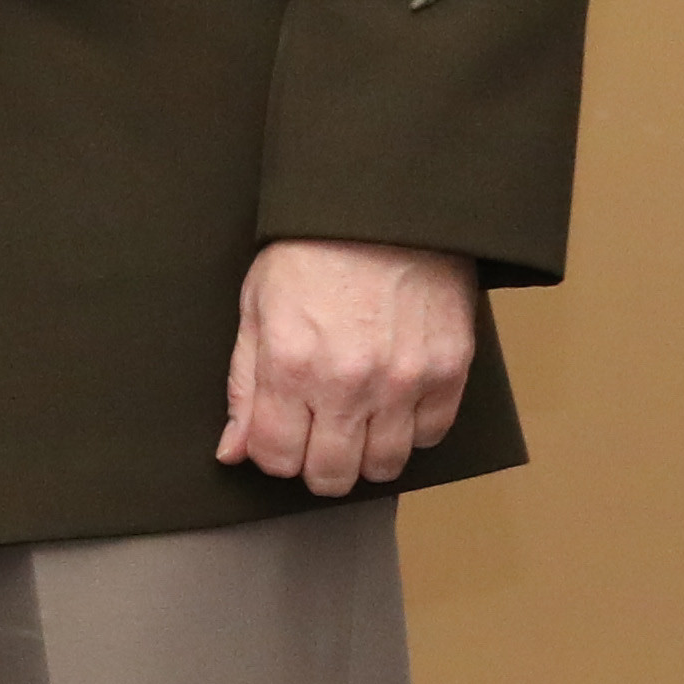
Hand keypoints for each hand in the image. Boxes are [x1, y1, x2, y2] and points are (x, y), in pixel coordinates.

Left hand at [219, 237, 477, 495]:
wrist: (385, 206)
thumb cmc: (312, 251)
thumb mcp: (256, 308)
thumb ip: (243, 386)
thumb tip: (234, 452)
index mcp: (291, 365)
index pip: (277, 458)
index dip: (273, 455)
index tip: (280, 437)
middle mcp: (348, 383)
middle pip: (332, 476)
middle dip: (318, 466)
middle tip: (319, 438)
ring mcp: (404, 380)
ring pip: (386, 467)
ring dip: (367, 455)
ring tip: (359, 422)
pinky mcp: (449, 370)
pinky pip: (432, 435)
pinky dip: (413, 429)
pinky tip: (395, 401)